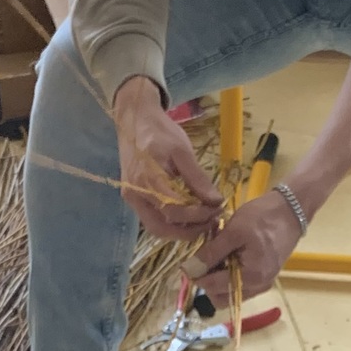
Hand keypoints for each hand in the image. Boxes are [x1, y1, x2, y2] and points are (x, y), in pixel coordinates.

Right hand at [111, 79, 223, 242]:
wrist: (135, 119)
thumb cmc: (160, 132)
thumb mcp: (183, 151)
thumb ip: (198, 178)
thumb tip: (216, 201)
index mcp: (147, 181)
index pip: (174, 211)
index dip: (198, 216)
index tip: (217, 209)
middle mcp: (136, 194)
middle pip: (161, 228)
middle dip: (189, 230)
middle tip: (211, 221)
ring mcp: (133, 197)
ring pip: (156, 227)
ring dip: (180, 230)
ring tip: (202, 221)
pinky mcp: (134, 196)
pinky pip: (152, 218)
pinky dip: (171, 222)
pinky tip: (188, 215)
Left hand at [187, 190, 304, 308]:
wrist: (291, 209)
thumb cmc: (263, 217)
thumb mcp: (233, 232)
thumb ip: (211, 253)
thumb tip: (189, 270)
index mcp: (251, 277)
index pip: (212, 288)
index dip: (196, 275)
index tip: (188, 260)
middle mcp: (258, 287)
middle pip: (220, 298)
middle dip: (207, 281)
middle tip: (205, 258)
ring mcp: (262, 284)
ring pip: (229, 294)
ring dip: (218, 279)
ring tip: (218, 256)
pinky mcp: (264, 278)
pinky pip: (240, 286)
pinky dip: (230, 276)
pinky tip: (229, 257)